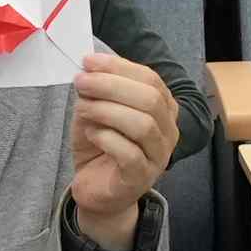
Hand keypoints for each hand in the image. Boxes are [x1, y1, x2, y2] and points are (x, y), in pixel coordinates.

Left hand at [66, 52, 180, 245]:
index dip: (119, 67)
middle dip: (111, 86)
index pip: (150, 79)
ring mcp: (158, 157)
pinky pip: (129, 154)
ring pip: (142, 125)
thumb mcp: (99, 110)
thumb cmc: (101, 146)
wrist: (97, 189)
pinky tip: (92, 134)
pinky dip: (107, 138)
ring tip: (82, 108)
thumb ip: (99, 91)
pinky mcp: (141, 178)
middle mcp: (168, 132)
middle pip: (150, 99)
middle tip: (81, 82)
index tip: (88, 62)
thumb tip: (90, 69)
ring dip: (106, 110)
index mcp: (163, 108)